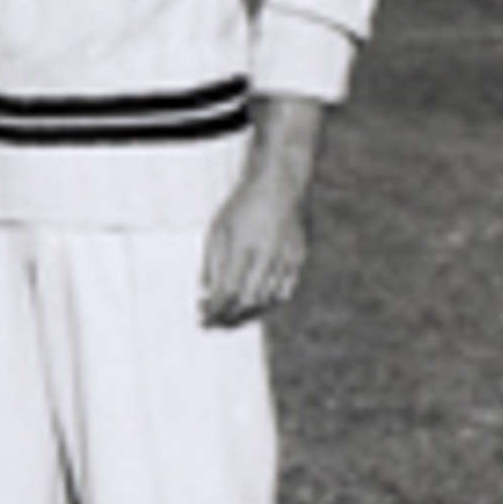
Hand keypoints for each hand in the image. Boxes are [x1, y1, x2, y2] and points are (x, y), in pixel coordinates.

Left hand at [201, 98, 319, 326]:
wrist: (281, 181)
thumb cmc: (244, 203)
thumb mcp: (218, 227)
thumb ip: (210, 262)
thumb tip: (204, 293)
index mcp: (244, 245)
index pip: (227, 291)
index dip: (215, 310)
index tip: (203, 319)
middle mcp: (267, 254)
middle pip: (247, 301)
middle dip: (229, 316)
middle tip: (215, 322)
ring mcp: (287, 257)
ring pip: (267, 300)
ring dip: (248, 312)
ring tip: (232, 314)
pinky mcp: (300, 258)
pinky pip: (285, 290)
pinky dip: (269, 301)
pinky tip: (255, 301)